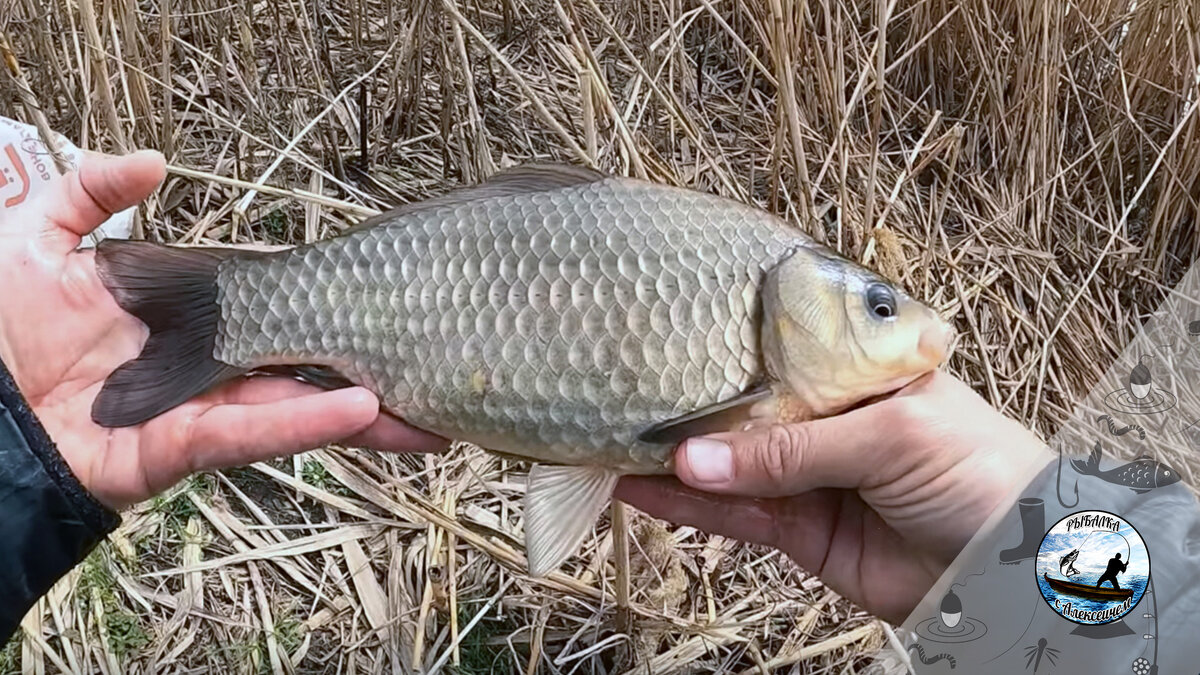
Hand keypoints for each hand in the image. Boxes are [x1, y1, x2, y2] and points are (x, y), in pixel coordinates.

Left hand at [0, 150, 446, 510]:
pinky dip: (304, 426)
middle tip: (427, 364)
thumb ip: (91, 194)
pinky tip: (359, 410)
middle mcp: (204, 368)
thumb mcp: (35, 239)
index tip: (377, 296)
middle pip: (299, 368)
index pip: (270, 309)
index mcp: (186, 320)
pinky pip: (250, 436)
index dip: (323, 304)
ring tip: (417, 402)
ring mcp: (197, 411)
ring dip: (356, 407)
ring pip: (292, 409)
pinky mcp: (179, 450)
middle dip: (365, 372)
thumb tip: (157, 162)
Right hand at [614, 370, 1049, 623]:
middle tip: (622, 391)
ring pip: (730, 462)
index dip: (728, 344)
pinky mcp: (800, 531)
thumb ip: (792, 448)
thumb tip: (694, 458)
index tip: (667, 332)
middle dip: (689, 401)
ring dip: (673, 457)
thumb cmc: (981, 472)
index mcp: (861, 370)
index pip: (782, 347)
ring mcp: (812, 475)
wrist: (1017, 573)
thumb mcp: (890, 435)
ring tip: (611, 440)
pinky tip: (638, 488)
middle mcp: (830, 416)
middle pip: (746, 405)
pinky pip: (734, 514)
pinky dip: (688, 505)